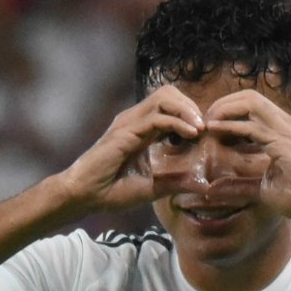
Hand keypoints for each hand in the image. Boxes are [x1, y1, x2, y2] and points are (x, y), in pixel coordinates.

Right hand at [60, 86, 205, 212]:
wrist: (85, 196)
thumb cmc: (112, 192)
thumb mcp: (154, 188)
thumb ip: (177, 182)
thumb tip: (203, 186)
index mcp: (141, 129)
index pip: (170, 106)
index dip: (190, 114)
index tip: (205, 133)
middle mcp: (135, 120)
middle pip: (168, 93)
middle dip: (191, 105)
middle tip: (205, 128)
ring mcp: (129, 122)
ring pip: (164, 97)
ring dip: (187, 109)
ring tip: (200, 128)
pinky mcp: (125, 131)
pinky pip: (157, 117)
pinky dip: (178, 122)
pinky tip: (191, 135)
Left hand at [204, 90, 290, 219]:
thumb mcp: (262, 189)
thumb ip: (237, 185)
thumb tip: (211, 188)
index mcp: (282, 129)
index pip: (252, 106)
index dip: (229, 112)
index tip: (210, 128)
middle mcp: (284, 123)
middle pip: (249, 97)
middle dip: (223, 104)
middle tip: (204, 121)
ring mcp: (285, 130)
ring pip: (249, 103)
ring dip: (223, 110)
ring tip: (206, 123)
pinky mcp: (282, 142)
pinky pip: (250, 127)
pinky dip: (229, 126)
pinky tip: (213, 131)